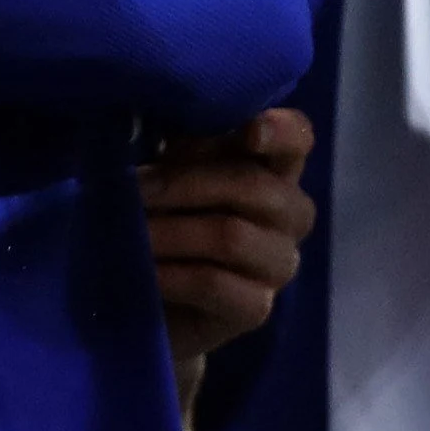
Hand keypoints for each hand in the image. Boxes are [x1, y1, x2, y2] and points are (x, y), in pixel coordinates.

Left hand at [140, 110, 316, 388]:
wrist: (145, 298)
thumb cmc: (163, 218)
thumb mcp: (170, 172)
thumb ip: (185, 147)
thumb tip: (178, 122)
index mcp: (275, 168)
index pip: (298, 139)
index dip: (280, 131)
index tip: (249, 132)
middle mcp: (289, 214)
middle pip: (255, 187)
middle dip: (186, 184)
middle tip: (134, 190)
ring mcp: (278, 264)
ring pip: (231, 236)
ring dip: (170, 231)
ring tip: (131, 231)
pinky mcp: (256, 309)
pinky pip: (214, 283)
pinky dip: (171, 274)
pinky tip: (145, 270)